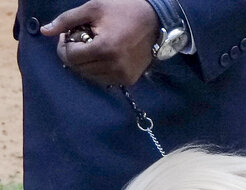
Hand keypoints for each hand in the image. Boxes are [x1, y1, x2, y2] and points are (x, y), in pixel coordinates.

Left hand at [42, 0, 159, 85]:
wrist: (155, 22)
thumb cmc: (123, 10)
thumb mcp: (92, 8)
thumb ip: (66, 20)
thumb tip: (44, 31)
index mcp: (104, 48)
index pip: (71, 57)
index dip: (64, 45)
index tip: (68, 35)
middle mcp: (114, 66)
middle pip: (79, 68)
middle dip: (73, 54)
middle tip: (79, 40)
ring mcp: (123, 75)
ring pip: (90, 76)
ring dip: (84, 63)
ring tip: (90, 48)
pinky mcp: (129, 79)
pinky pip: (104, 80)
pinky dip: (97, 70)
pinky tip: (101, 56)